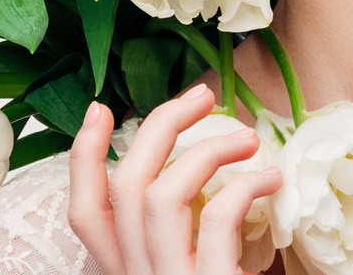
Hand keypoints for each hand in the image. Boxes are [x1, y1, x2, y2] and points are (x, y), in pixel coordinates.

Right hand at [67, 84, 281, 274]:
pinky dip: (244, 186)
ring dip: (205, 150)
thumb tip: (204, 176)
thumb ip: (179, 239)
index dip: (82, 155)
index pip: (83, 211)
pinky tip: (270, 179)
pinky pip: (215, 221)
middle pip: (123, 185)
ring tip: (246, 138)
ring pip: (159, 195)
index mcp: (124, 274)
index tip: (99, 107)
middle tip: (202, 95)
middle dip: (160, 125)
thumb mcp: (184, 272)